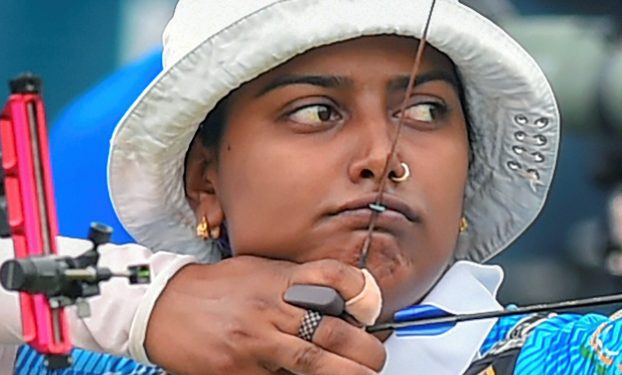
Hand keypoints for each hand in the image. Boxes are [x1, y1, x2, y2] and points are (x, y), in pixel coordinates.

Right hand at [145, 256, 385, 374]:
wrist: (162, 305)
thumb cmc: (216, 288)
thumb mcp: (259, 271)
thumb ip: (296, 284)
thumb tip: (339, 302)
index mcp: (278, 280)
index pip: (331, 278)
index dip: (361, 292)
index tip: (371, 308)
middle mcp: (270, 309)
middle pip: (330, 331)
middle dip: (364, 350)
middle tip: (376, 358)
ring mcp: (254, 343)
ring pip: (311, 363)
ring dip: (345, 373)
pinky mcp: (238, 371)